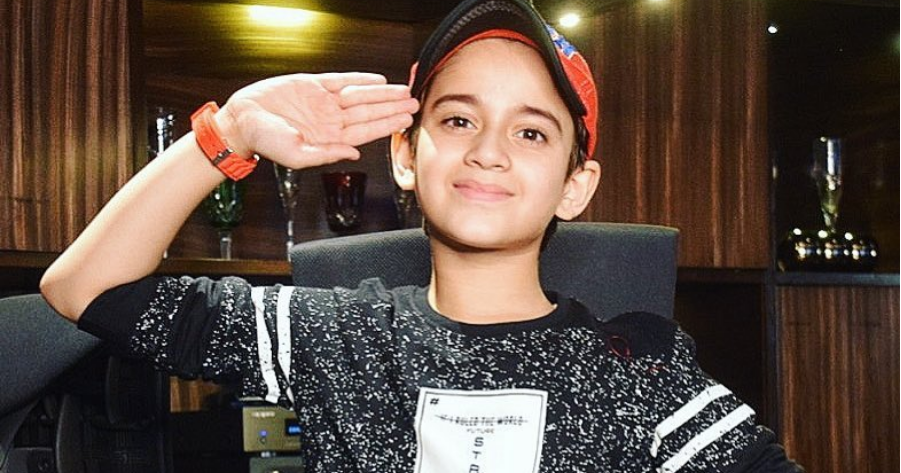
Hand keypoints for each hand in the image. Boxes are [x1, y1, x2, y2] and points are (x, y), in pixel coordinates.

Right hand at [215, 72, 418, 167]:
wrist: (243, 120)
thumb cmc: (265, 142)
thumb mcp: (296, 155)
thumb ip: (326, 155)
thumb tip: (353, 155)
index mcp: (330, 138)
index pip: (366, 132)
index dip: (387, 125)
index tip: (406, 121)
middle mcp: (331, 120)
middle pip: (369, 112)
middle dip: (392, 108)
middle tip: (414, 104)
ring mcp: (324, 102)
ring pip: (361, 96)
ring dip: (382, 94)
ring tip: (403, 91)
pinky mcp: (314, 85)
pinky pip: (342, 81)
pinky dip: (360, 80)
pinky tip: (377, 81)